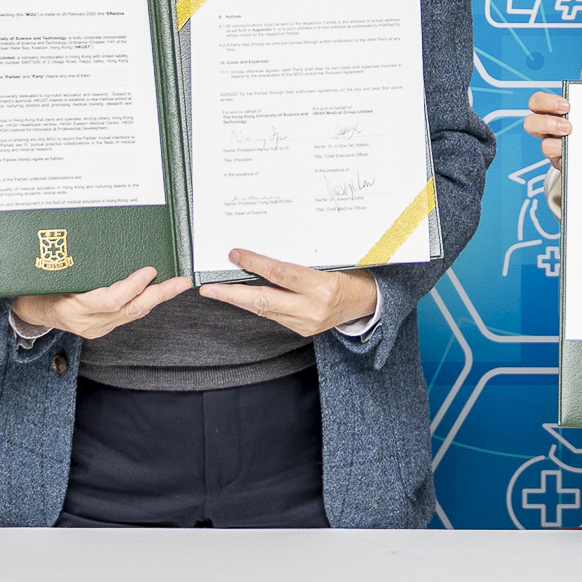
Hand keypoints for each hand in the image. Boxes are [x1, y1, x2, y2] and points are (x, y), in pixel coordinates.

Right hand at [9, 265, 190, 340]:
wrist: (29, 312)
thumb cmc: (38, 288)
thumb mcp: (51, 275)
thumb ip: (75, 267)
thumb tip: (104, 246)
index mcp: (73, 307)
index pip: (109, 300)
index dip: (132, 286)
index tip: (149, 271)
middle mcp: (87, 322)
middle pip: (129, 310)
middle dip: (158, 295)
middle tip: (179, 282)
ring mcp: (95, 329)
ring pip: (132, 314)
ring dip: (156, 299)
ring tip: (177, 285)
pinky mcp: (101, 329)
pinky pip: (127, 316)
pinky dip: (144, 303)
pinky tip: (157, 293)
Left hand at [202, 251, 380, 336]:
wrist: (372, 303)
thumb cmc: (355, 275)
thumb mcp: (334, 261)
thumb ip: (302, 260)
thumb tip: (268, 251)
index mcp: (323, 288)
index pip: (280, 274)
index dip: (255, 264)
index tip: (236, 255)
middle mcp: (313, 309)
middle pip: (264, 301)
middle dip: (233, 294)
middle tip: (209, 289)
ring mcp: (306, 323)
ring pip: (265, 310)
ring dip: (239, 300)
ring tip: (218, 292)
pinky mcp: (302, 330)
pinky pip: (274, 315)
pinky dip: (257, 305)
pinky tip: (242, 298)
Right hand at [523, 65, 581, 216]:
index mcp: (557, 112)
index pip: (538, 103)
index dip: (546, 102)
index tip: (566, 104)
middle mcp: (552, 131)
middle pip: (531, 123)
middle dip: (545, 121)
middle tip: (567, 125)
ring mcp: (557, 149)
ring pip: (543, 146)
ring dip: (556, 143)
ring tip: (572, 138)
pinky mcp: (564, 164)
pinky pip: (558, 163)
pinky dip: (566, 156)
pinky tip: (579, 154)